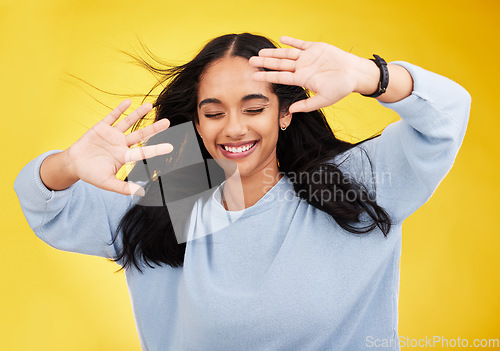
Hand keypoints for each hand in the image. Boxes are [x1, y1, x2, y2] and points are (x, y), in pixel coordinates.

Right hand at [64, 99, 172, 195]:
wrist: (74, 165)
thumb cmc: (92, 174)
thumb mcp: (108, 183)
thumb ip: (123, 188)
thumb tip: (141, 192)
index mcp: (124, 156)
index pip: (144, 152)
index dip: (157, 149)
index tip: (170, 147)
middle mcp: (121, 144)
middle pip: (140, 134)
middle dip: (154, 128)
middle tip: (167, 122)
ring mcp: (112, 135)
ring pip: (128, 122)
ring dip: (138, 114)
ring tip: (150, 105)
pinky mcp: (101, 127)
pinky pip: (112, 116)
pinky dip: (120, 109)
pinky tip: (128, 102)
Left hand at [249, 36, 378, 112]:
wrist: (354, 74)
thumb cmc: (340, 88)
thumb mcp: (324, 100)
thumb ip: (307, 105)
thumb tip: (291, 110)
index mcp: (302, 79)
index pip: (280, 77)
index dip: (267, 76)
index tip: (254, 76)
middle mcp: (302, 68)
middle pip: (280, 64)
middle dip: (265, 63)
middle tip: (251, 62)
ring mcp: (308, 58)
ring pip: (287, 54)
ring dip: (274, 52)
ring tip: (261, 52)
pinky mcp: (315, 48)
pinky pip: (301, 44)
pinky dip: (291, 41)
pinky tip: (281, 39)